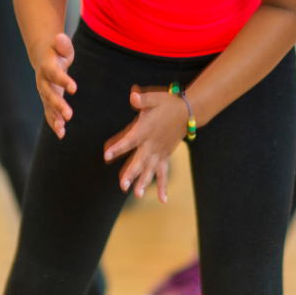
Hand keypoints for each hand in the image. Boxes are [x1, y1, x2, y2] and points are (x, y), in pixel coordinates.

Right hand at [33, 33, 77, 137]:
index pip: (55, 74)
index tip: (74, 88)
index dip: (64, 80)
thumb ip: (63, 44)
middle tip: (69, 115)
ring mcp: (44, 93)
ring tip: (62, 129)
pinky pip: (49, 114)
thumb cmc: (58, 52)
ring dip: (55, 118)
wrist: (44, 59)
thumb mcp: (62, 46)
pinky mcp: (47, 101)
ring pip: (48, 107)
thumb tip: (60, 36)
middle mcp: (43, 82)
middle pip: (50, 94)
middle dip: (58, 105)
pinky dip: (54, 124)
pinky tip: (61, 134)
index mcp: (47, 67)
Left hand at [102, 87, 189, 202]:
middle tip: (123, 185)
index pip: (129, 140)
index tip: (107, 155)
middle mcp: (152, 144)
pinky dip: (163, 186)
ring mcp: (159, 151)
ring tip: (137, 195)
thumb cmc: (168, 103)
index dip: (118, 147)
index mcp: (145, 130)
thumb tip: (133, 95)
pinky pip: (164, 172)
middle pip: (139, 160)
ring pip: (150, 169)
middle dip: (131, 173)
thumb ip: (143, 99)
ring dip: (144, 182)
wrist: (188, 111)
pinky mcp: (165, 155)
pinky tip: (162, 199)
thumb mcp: (154, 98)